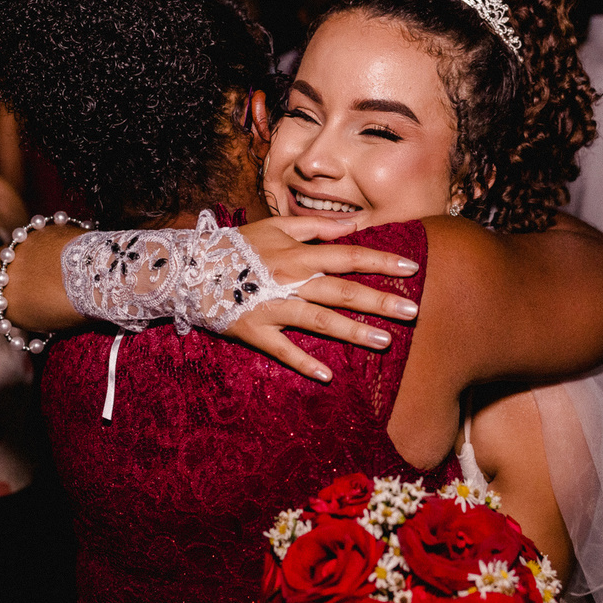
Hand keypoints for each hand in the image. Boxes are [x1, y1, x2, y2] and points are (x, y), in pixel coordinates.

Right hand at [226, 216, 421, 381]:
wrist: (188, 269)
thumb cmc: (237, 247)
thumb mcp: (274, 227)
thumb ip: (315, 227)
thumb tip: (353, 226)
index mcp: (297, 254)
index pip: (348, 255)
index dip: (381, 260)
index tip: (412, 268)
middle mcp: (290, 279)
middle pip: (342, 290)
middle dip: (380, 300)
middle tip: (413, 311)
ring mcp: (272, 307)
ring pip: (320, 320)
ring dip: (353, 331)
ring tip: (386, 341)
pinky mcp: (255, 330)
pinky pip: (282, 349)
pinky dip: (303, 363)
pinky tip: (328, 377)